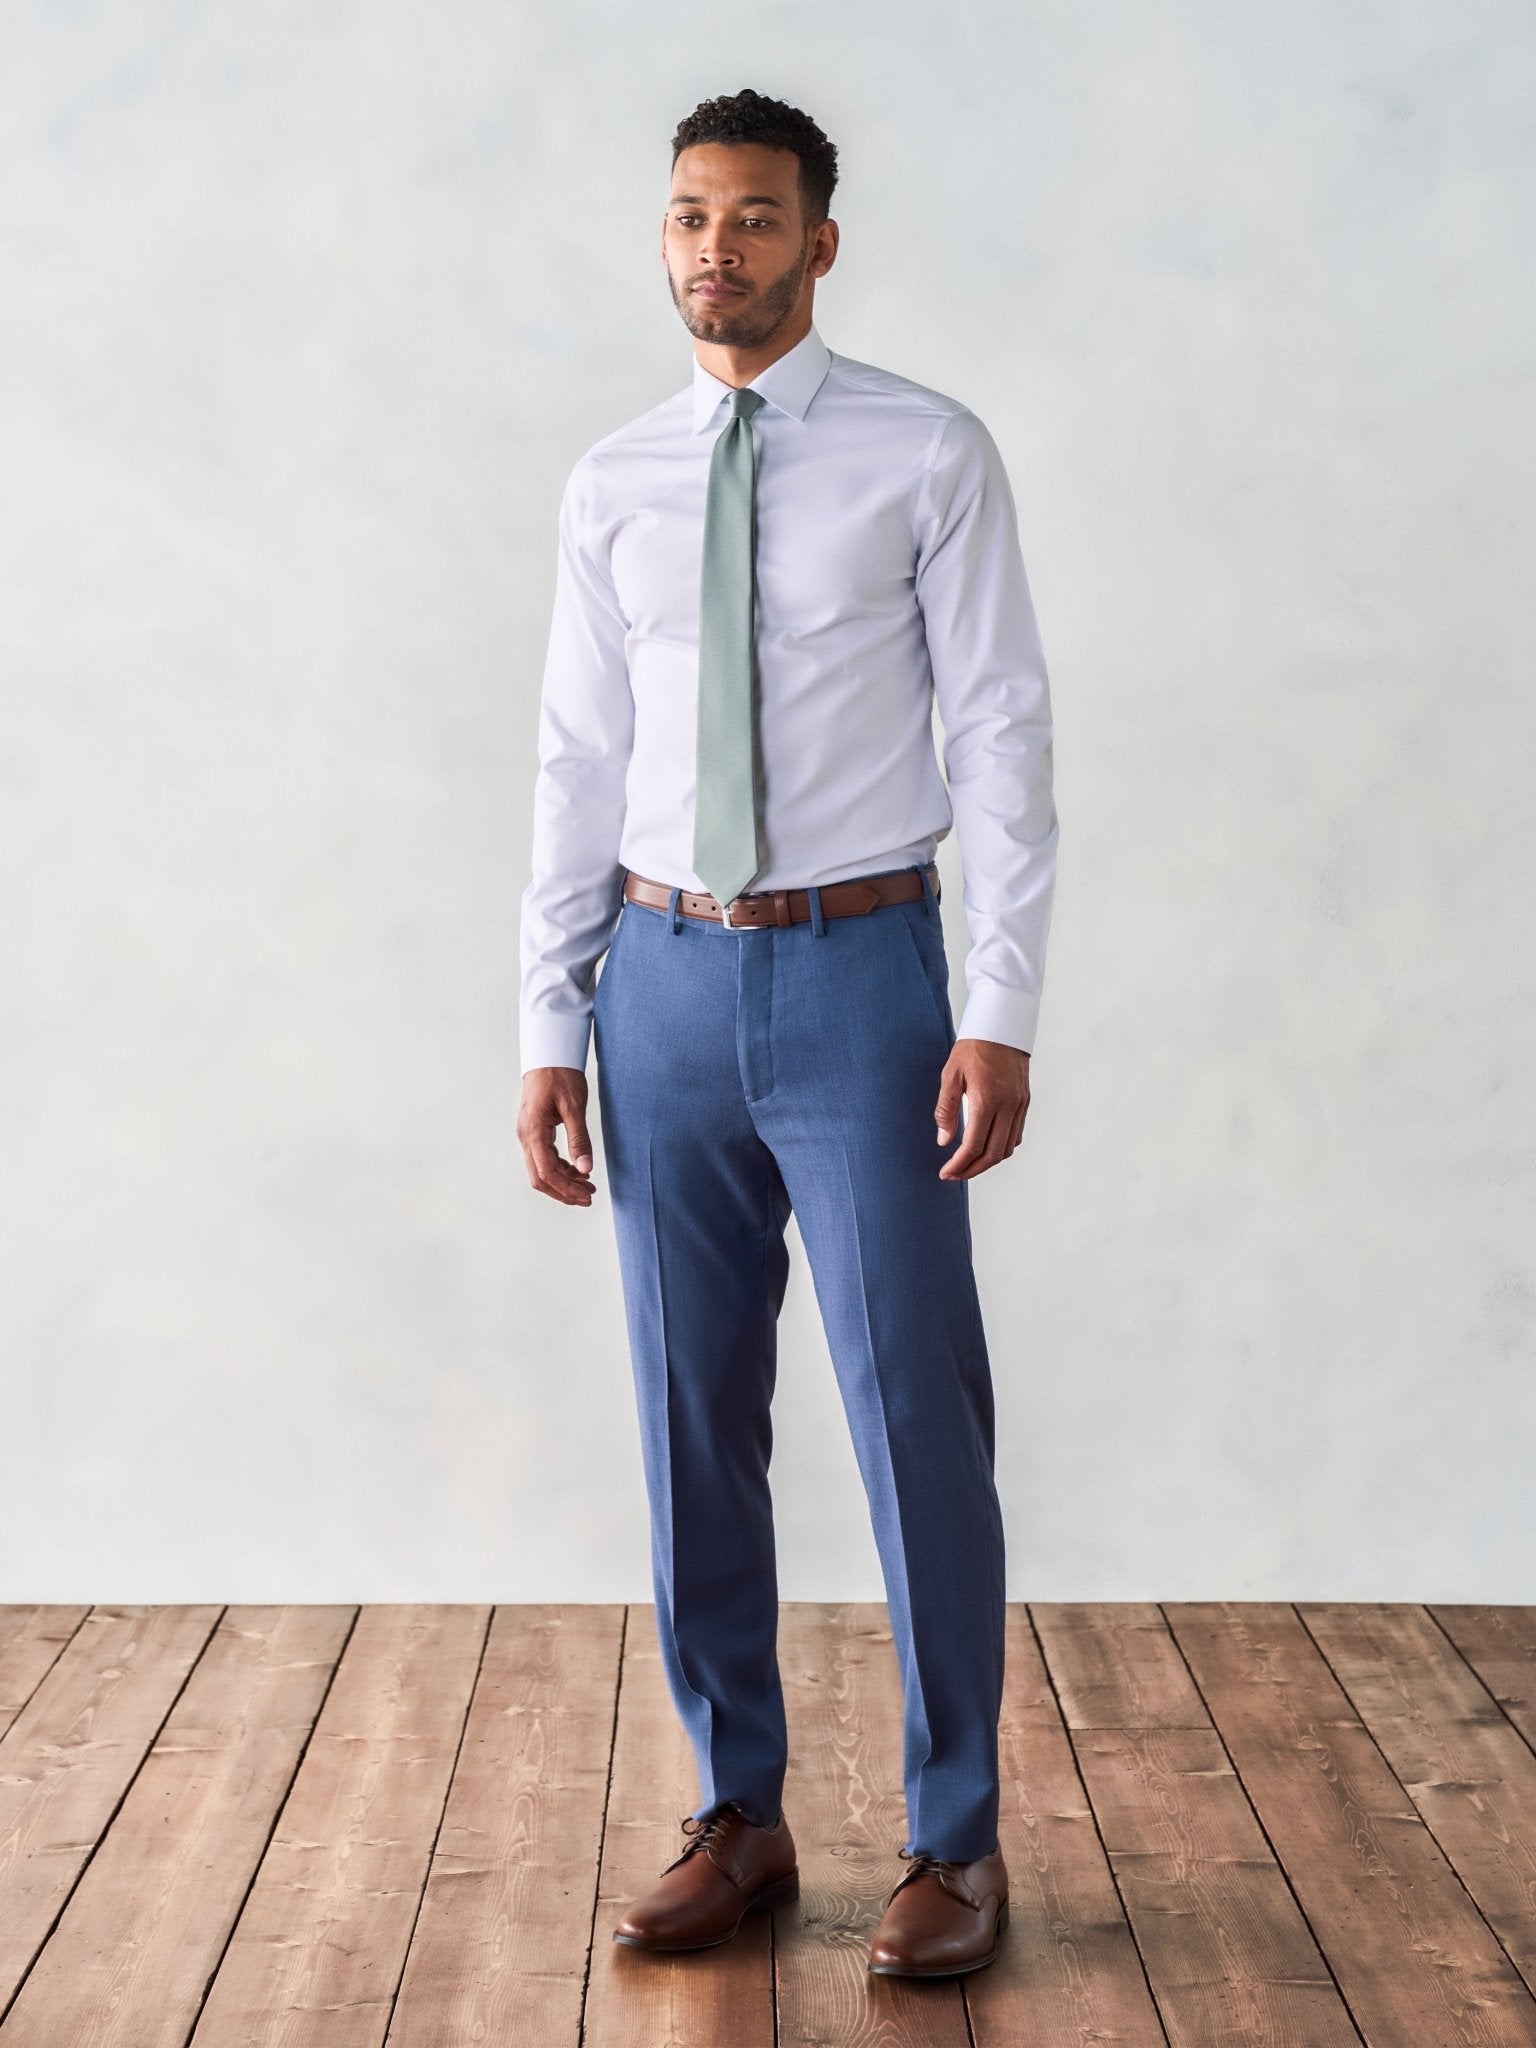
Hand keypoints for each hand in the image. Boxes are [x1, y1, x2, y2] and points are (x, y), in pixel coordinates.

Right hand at [518, 1066, 596, 1205]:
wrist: (548, 1055)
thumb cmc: (560, 1075)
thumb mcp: (574, 1107)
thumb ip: (580, 1139)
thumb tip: (586, 1169)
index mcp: (533, 1131)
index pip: (547, 1172)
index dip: (566, 1189)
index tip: (586, 1196)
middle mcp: (526, 1137)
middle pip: (540, 1178)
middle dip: (564, 1192)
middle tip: (588, 1198)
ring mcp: (528, 1135)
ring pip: (541, 1170)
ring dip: (563, 1182)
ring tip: (588, 1186)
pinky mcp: (534, 1132)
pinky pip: (544, 1159)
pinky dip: (561, 1169)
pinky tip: (578, 1170)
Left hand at [934, 1039, 1030, 1179]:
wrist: (1001, 1026)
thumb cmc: (973, 1047)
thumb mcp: (950, 1076)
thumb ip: (946, 1111)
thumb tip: (944, 1141)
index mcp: (986, 1101)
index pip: (973, 1146)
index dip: (959, 1165)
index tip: (945, 1173)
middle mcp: (1007, 1107)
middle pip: (993, 1154)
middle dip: (972, 1170)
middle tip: (954, 1175)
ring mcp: (1019, 1105)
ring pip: (1007, 1148)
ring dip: (988, 1161)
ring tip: (968, 1164)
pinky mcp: (1024, 1101)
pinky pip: (1016, 1134)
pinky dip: (1001, 1147)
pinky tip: (986, 1146)